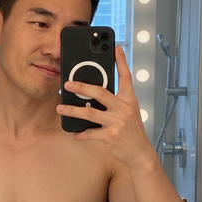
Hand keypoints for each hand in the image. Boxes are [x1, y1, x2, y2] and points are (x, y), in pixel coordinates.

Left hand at [57, 45, 153, 167]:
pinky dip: (80, 134)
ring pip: (89, 113)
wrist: (141, 154)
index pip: (125, 76)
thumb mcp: (129, 111)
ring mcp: (117, 122)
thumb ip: (115, 101)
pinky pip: (90, 133)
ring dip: (72, 111)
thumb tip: (94, 92)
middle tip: (67, 84)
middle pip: (99, 92)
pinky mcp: (111, 136)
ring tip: (60, 109)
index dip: (121, 61)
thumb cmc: (132, 131)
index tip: (116, 47)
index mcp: (129, 99)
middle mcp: (124, 108)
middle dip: (81, 86)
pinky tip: (73, 133)